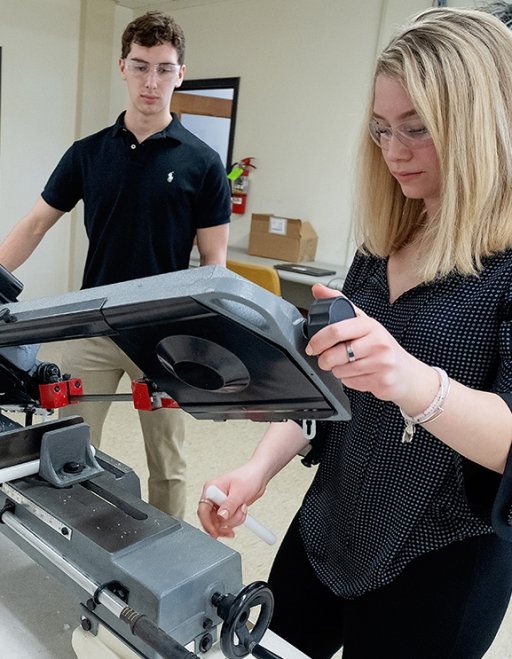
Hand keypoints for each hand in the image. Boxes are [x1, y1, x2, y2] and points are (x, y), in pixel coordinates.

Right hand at [197, 465, 266, 538]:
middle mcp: (214, 497)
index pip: (203, 510)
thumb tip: (221, 517)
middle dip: (226, 522)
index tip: (215, 532)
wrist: (259, 476)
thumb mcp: (239, 492)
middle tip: (235, 521)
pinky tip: (242, 512)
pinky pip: (228, 522)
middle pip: (211, 520)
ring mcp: (221, 504)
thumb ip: (229, 505)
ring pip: (221, 523)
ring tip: (243, 509)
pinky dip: (237, 520)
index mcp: (211, 489)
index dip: (207, 523)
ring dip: (234, 520)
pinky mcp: (228, 509)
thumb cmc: (248, 477)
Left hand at [306, 284, 431, 404]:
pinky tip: (359, 375)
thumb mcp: (363, 322)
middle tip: (324, 360)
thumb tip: (318, 289)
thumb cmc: (381, 346)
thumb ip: (340, 304)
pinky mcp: (381, 381)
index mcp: (370, 325)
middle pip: (335, 355)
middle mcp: (377, 342)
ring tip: (348, 366)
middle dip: (324, 360)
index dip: (318, 340)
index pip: (336, 330)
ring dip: (338, 371)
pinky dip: (349, 381)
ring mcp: (381, 362)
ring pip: (341, 371)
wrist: (406, 373)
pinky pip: (351, 383)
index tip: (312, 347)